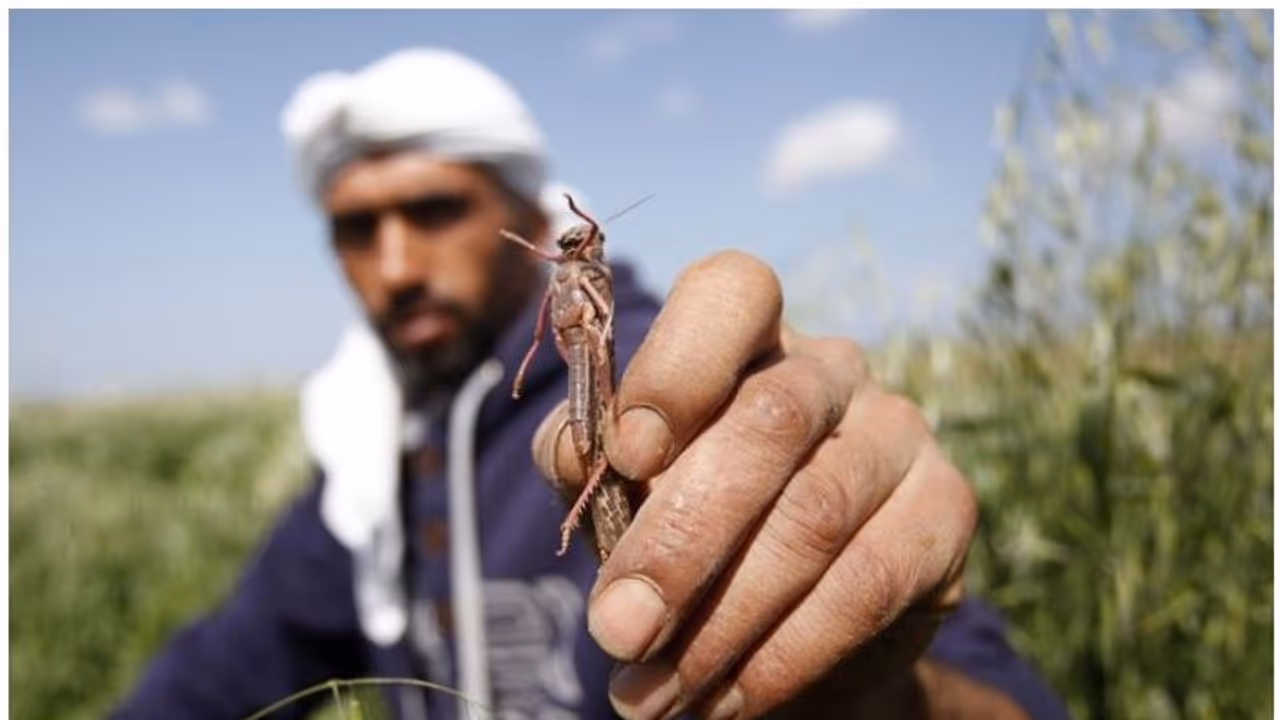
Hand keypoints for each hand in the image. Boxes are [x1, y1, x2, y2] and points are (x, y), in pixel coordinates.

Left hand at [533, 251, 978, 719]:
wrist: (783, 622)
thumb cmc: (687, 526)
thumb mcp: (621, 485)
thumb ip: (589, 457)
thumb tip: (585, 453)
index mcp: (747, 336)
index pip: (731, 292)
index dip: (677, 364)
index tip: (625, 454)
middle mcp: (832, 369)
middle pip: (770, 422)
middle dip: (681, 539)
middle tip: (617, 631)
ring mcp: (900, 434)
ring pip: (815, 516)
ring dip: (723, 620)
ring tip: (654, 690)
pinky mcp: (946, 513)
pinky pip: (867, 584)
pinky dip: (786, 654)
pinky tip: (729, 698)